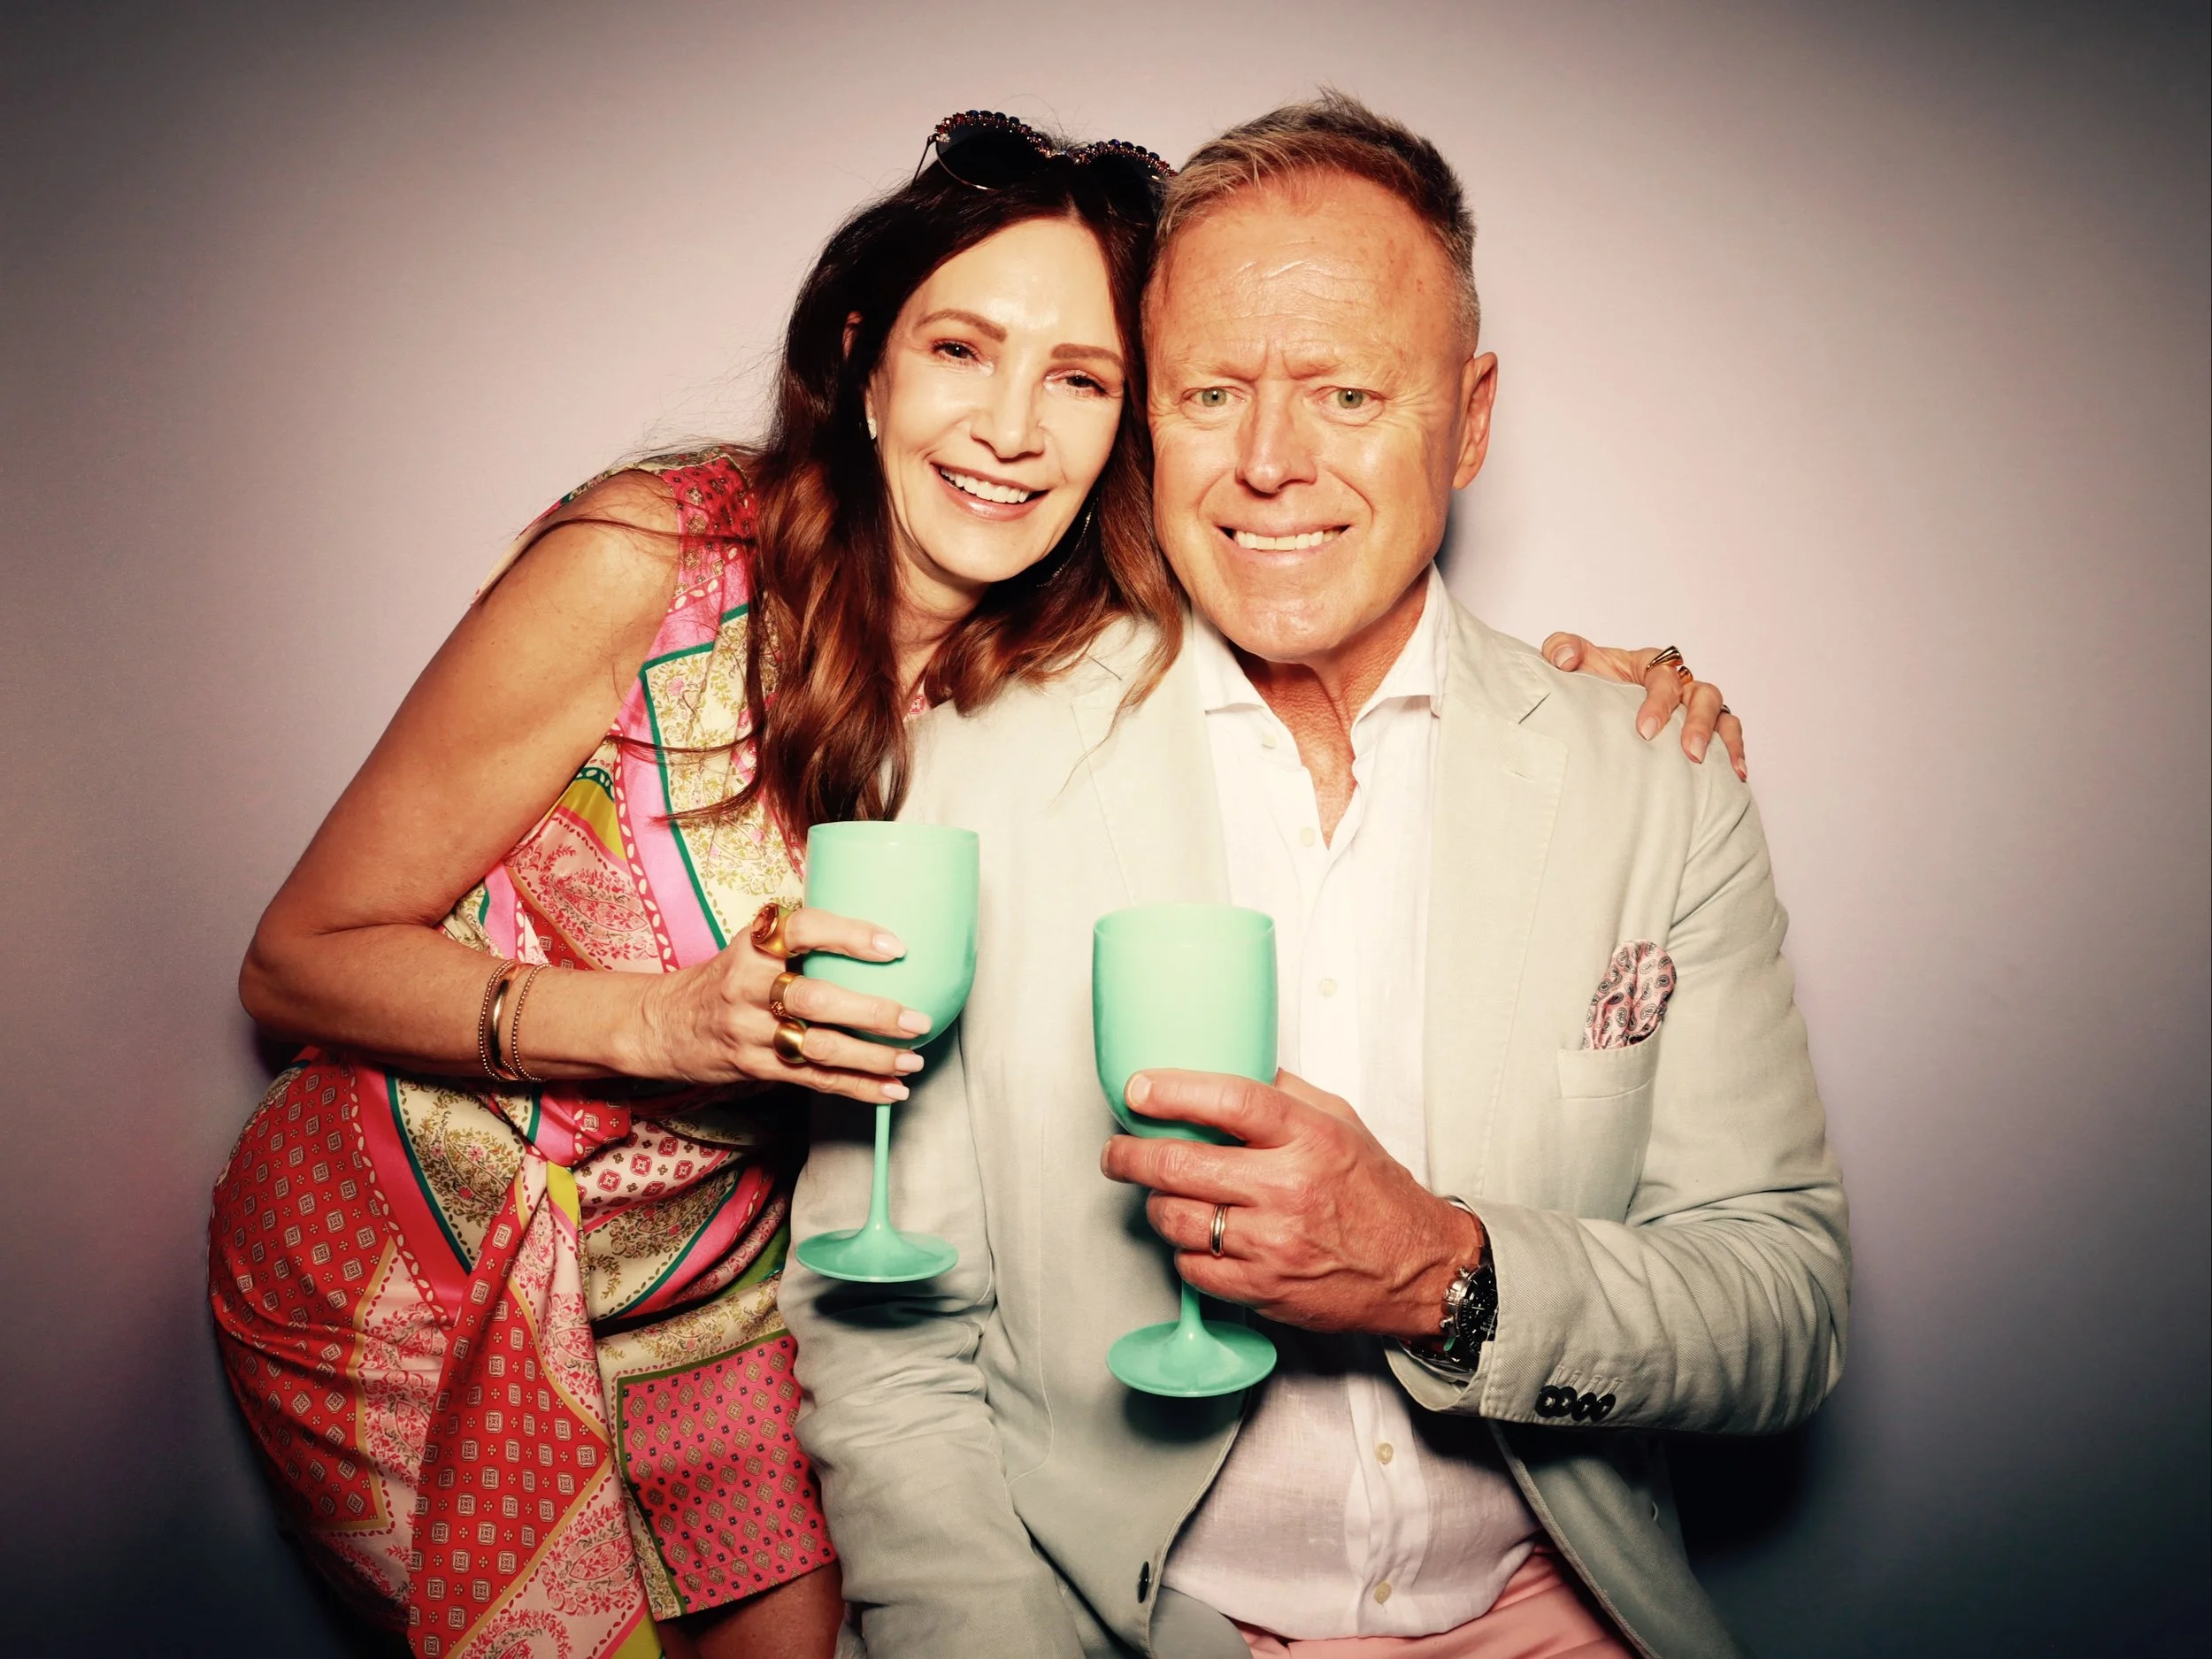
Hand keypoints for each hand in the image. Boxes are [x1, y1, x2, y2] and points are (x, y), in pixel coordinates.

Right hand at [626, 907, 931, 1099]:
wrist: (660, 1023)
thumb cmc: (725, 977)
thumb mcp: (749, 945)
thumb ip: (799, 939)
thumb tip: (879, 933)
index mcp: (753, 945)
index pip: (804, 930)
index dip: (851, 935)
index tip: (895, 947)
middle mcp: (748, 987)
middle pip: (815, 1000)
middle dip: (872, 1013)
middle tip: (917, 1018)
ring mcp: (750, 1031)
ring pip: (818, 1048)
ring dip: (872, 1058)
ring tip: (913, 1057)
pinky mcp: (755, 1067)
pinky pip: (814, 1080)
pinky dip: (857, 1088)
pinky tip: (892, 1090)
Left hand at [1098, 1068, 1482, 1341]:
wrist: (1416, 1266)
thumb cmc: (1376, 1193)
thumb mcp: (1342, 1121)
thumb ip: (1286, 1093)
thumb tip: (1233, 1065)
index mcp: (1307, 1138)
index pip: (1228, 1101)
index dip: (1173, 1092)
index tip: (1138, 1089)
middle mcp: (1287, 1188)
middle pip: (1182, 1164)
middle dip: (1131, 1155)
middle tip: (1116, 1150)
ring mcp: (1272, 1243)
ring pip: (1177, 1218)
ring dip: (1155, 1204)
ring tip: (1160, 1193)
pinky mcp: (1263, 1288)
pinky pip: (1193, 1267)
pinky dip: (1184, 1250)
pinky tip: (1197, 1236)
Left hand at [1539, 634, 1747, 779]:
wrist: (1592, 704)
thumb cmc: (1590, 681)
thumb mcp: (1572, 662)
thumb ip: (1561, 649)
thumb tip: (1565, 659)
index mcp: (1649, 665)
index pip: (1663, 676)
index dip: (1658, 702)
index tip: (1645, 730)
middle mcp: (1679, 682)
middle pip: (1702, 693)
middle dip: (1697, 723)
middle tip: (1688, 752)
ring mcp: (1694, 705)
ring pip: (1721, 712)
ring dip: (1720, 738)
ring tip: (1706, 763)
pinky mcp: (1704, 727)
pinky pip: (1730, 733)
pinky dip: (1735, 751)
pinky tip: (1736, 774)